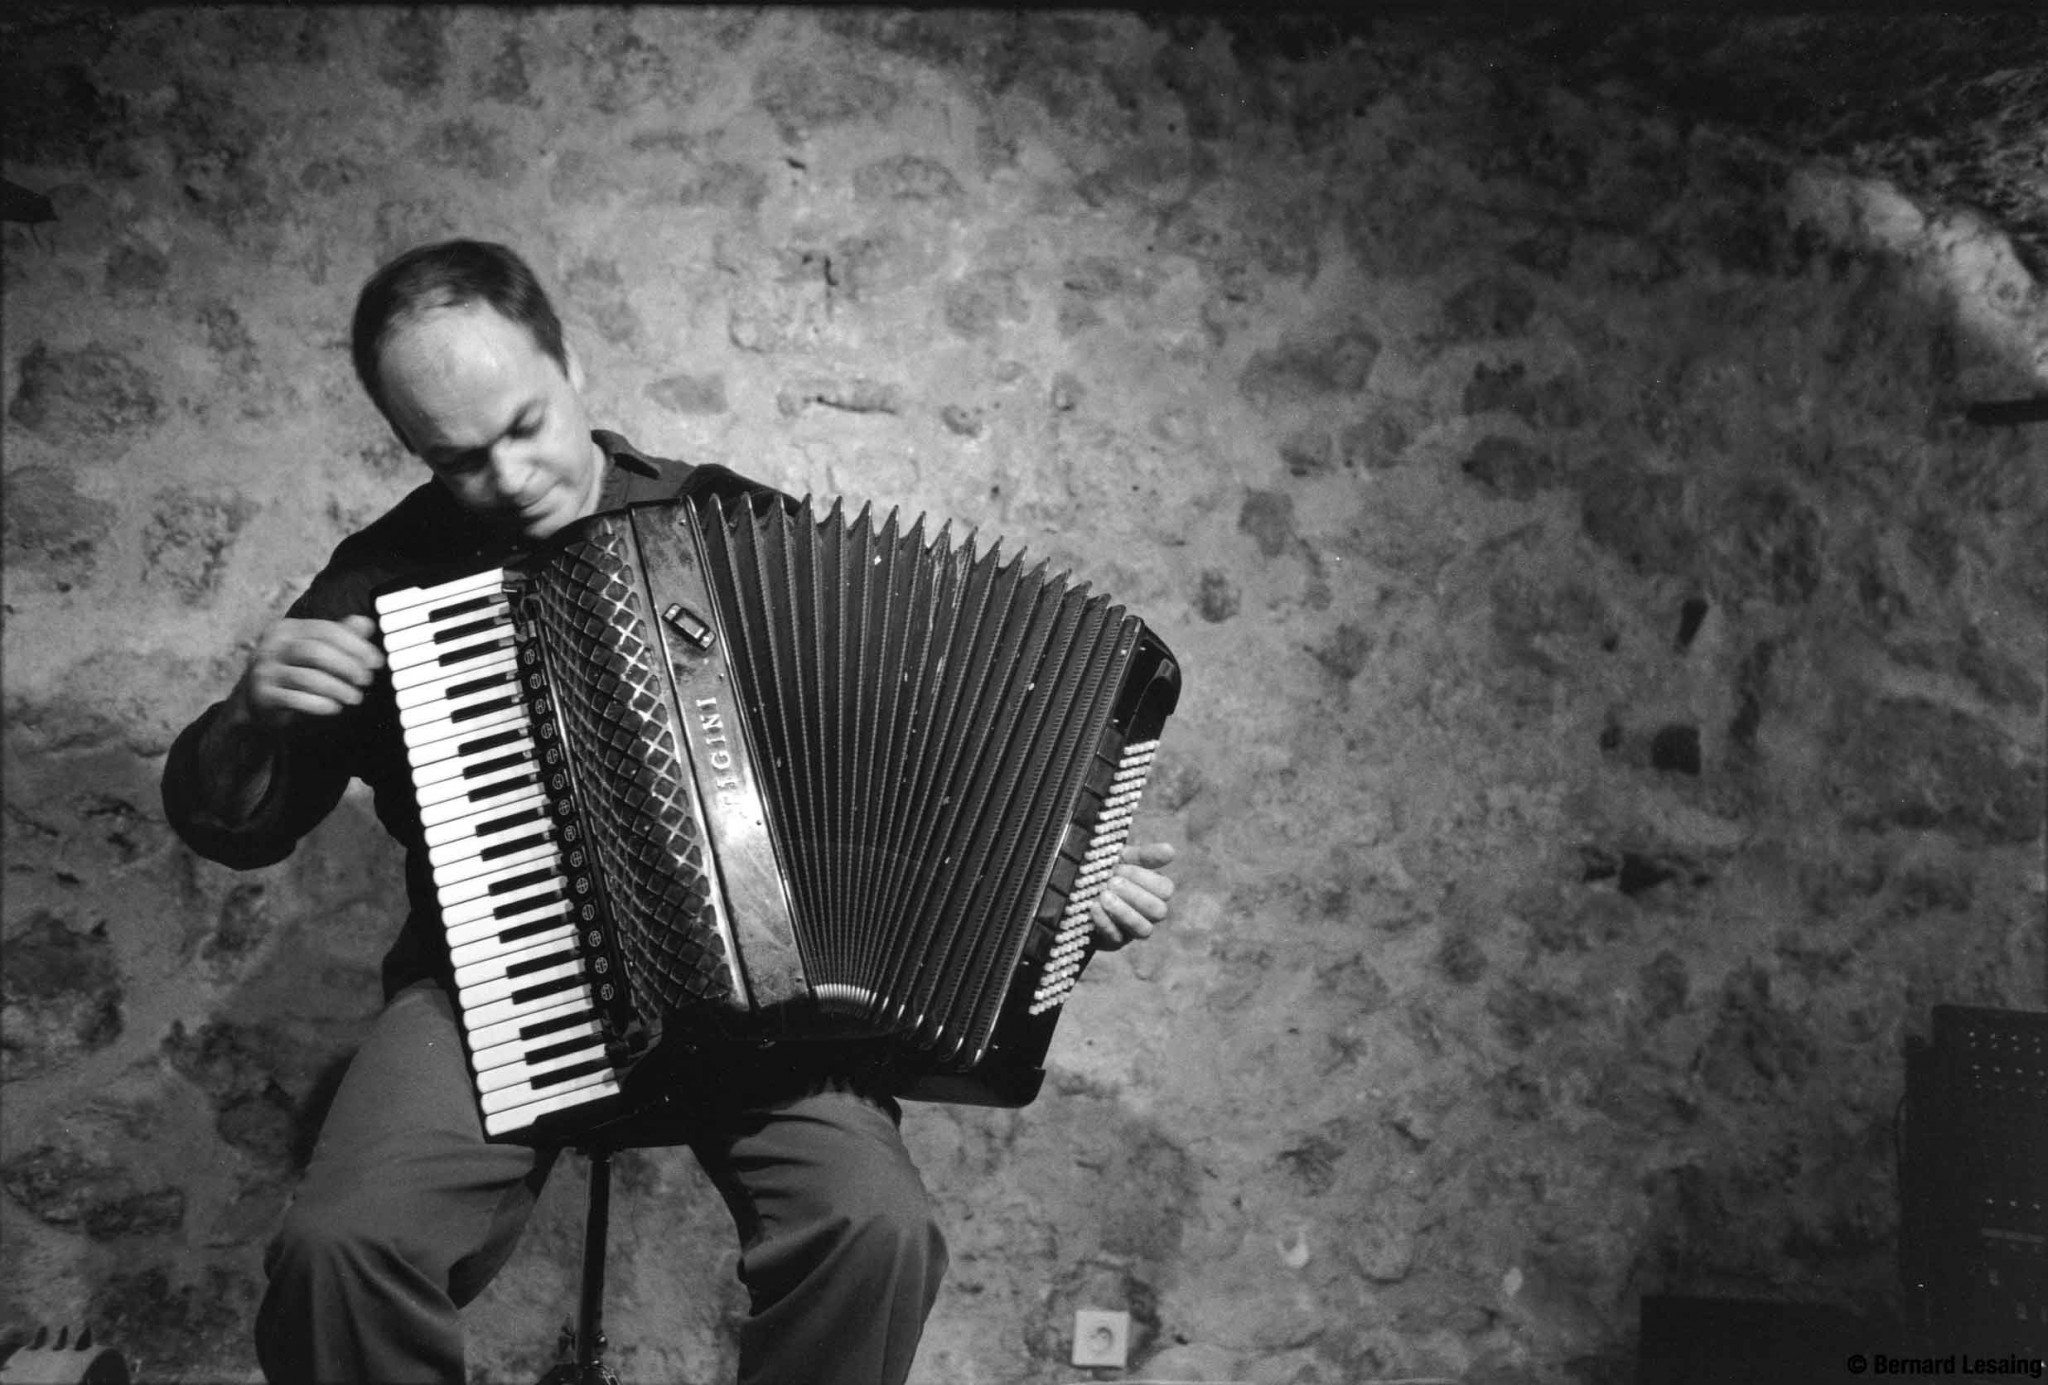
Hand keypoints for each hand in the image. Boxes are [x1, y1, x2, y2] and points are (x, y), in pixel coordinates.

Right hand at [236, 614, 384, 730]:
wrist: (256, 700)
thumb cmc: (293, 671)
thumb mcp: (315, 649)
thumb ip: (340, 637)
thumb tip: (367, 624)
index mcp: (287, 629)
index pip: (326, 630)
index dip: (355, 645)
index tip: (376, 661)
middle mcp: (272, 647)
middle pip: (315, 651)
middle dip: (346, 666)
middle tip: (366, 680)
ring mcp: (264, 671)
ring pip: (306, 677)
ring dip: (336, 688)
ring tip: (354, 697)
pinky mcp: (262, 695)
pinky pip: (294, 699)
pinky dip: (319, 704)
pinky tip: (335, 708)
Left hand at [1090, 841, 1175, 951]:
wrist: (1077, 890)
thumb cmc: (1107, 871)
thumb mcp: (1123, 858)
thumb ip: (1146, 855)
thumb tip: (1170, 850)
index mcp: (1155, 891)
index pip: (1165, 889)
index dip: (1144, 878)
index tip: (1121, 866)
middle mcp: (1149, 913)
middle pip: (1159, 911)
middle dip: (1136, 895)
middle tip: (1112, 882)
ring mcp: (1133, 930)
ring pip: (1144, 930)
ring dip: (1124, 912)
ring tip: (1104, 896)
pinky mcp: (1115, 942)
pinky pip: (1116, 938)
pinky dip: (1105, 922)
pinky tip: (1094, 907)